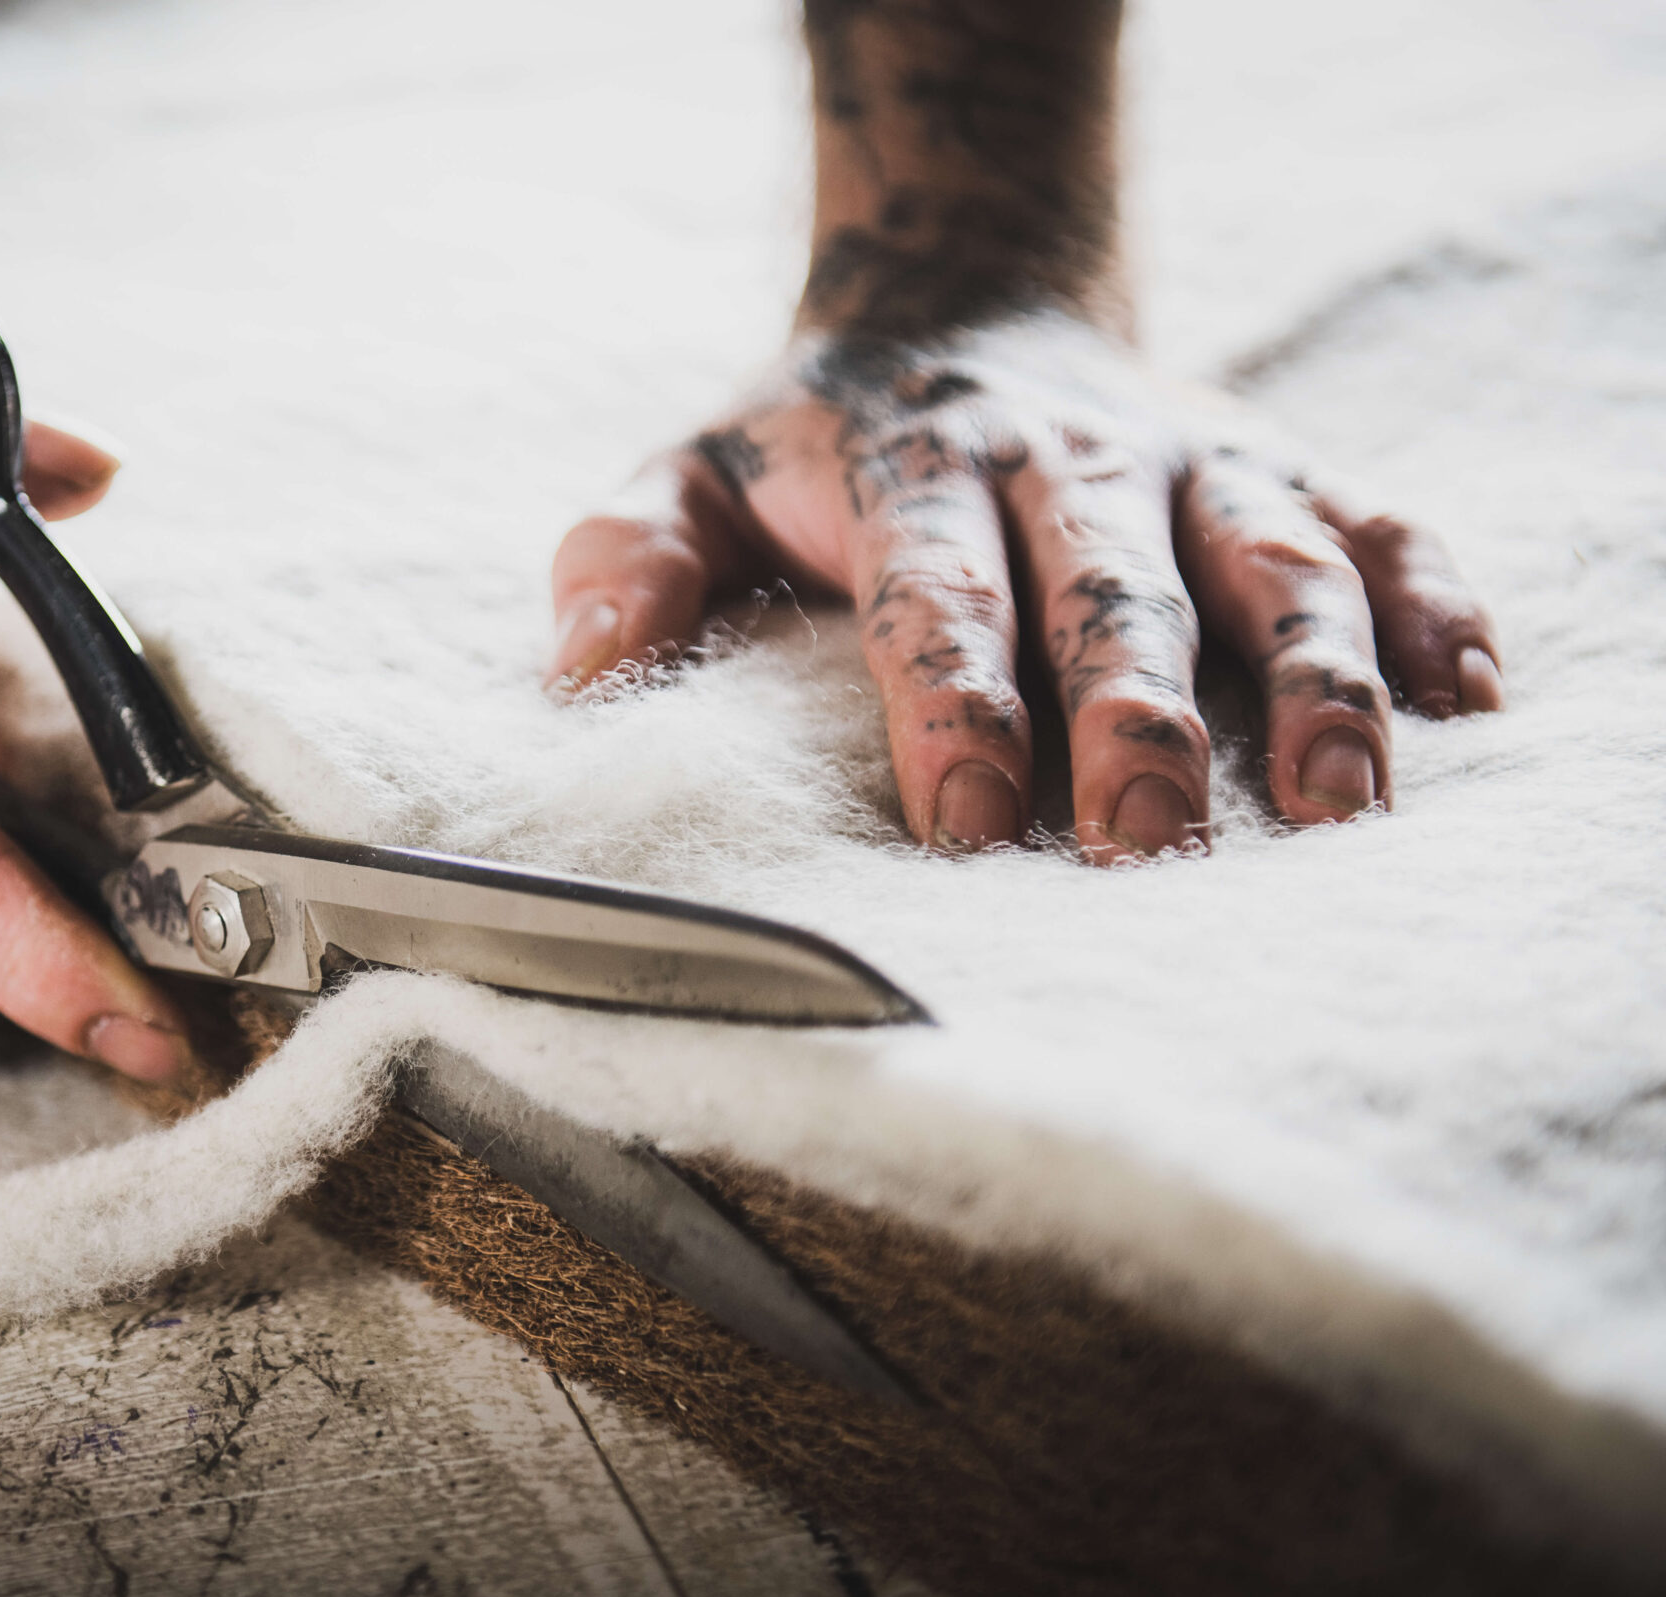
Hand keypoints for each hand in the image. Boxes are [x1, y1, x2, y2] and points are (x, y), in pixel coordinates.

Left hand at [548, 316, 1503, 861]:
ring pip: (1274, 557)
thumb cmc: (815, 442)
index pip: (934, 592)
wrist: (961, 297)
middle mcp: (1069, 460)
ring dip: (1315, 678)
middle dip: (1135, 715)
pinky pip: (1387, 525)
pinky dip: (1435, 608)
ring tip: (1340, 805)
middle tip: (1148, 844)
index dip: (951, 704)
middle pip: (1114, 588)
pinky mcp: (1285, 469)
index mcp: (916, 469)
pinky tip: (1469, 706)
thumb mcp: (694, 472)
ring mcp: (1193, 460)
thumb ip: (628, 559)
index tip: (964, 821)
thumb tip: (582, 672)